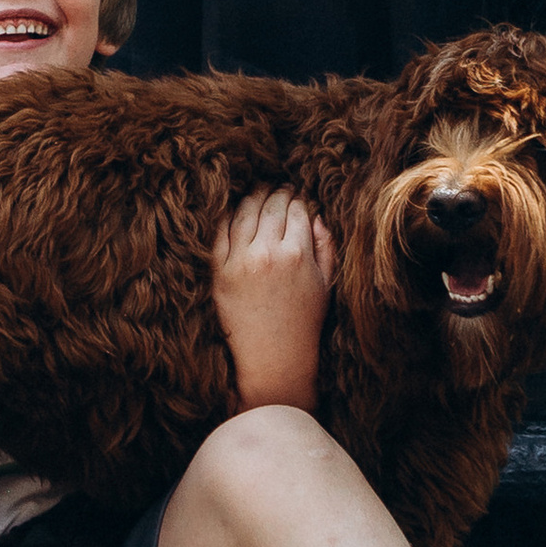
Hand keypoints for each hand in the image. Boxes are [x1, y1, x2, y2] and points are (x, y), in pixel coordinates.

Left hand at [210, 188, 333, 414]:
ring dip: (252, 198)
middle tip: (277, 189)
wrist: (274, 358)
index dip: (297, 198)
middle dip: (276, 193)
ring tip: (257, 194)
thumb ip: (325, 246)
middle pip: (271, 205)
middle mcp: (267, 252)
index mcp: (297, 254)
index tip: (296, 196)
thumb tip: (316, 215)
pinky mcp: (219, 272)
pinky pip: (220, 232)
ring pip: (244, 212)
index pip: (296, 209)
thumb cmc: (304, 322)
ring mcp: (240, 261)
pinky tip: (235, 213)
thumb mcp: (326, 283)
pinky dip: (228, 217)